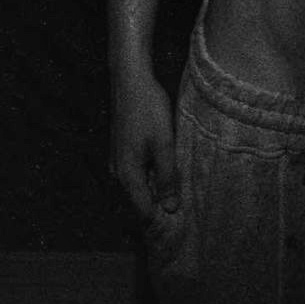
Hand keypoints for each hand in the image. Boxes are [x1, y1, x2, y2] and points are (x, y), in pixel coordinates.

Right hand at [109, 70, 177, 222]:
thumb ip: (167, 177)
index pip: (143, 211)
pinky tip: (168, 168)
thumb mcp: (163, 144)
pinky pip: (138, 173)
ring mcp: (118, 161)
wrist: (130, 81)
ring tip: (180, 188)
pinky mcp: (123, 151)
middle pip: (140, 200)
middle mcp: (118, 172)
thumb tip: (171, 208)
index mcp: (127, 174)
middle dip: (161, 205)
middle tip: (186, 205)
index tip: (182, 223)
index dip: (162, 220)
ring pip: (140, 185)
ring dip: (157, 188)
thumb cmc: (148, 110)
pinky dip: (152, 175)